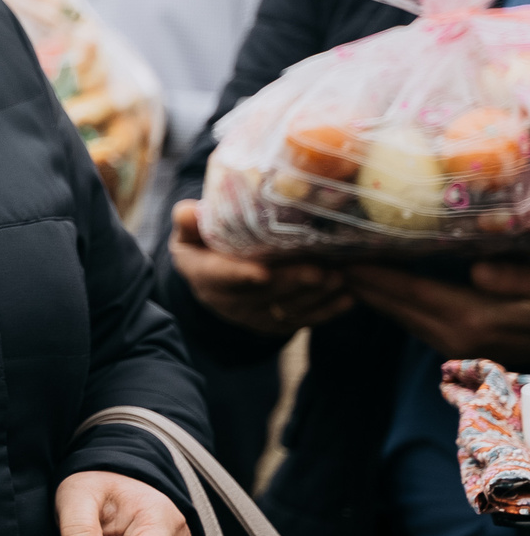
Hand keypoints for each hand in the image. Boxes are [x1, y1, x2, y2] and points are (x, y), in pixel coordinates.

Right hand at [168, 199, 349, 336]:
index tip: (261, 272)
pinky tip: (348, 298)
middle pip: (262, 295)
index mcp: (203, 275)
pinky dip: (328, 311)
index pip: (218, 277)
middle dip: (291, 284)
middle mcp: (227, 301)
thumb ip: (189, 223)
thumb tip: (188, 211)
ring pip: (287, 309)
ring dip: (316, 296)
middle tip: (319, 271)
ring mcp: (254, 315)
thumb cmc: (207, 246)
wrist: (219, 280)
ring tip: (339, 278)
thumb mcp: (192, 234)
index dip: (239, 276)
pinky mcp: (277, 324)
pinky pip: (304, 320)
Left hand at [345, 260, 529, 362]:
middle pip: (396, 307)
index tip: (339, 255)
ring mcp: (458, 347)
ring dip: (374, 295)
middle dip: (361, 283)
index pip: (410, 292)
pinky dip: (395, 306)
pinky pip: (416, 324)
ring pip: (403, 318)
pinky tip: (383, 290)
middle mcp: (457, 337)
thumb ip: (517, 279)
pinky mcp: (463, 348)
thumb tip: (478, 271)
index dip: (374, 273)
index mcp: (474, 318)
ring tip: (346, 269)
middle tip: (326, 257)